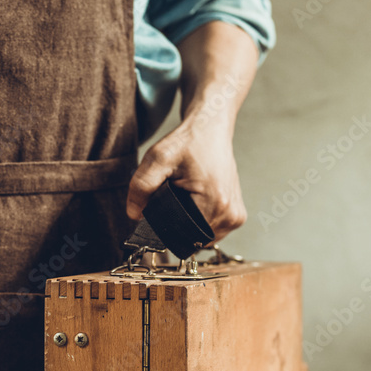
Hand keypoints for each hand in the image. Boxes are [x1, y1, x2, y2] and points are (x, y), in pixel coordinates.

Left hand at [126, 115, 246, 242]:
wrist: (210, 130)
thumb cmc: (188, 142)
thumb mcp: (157, 158)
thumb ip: (141, 186)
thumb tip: (133, 215)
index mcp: (215, 202)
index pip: (182, 236)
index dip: (164, 228)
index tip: (157, 210)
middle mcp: (230, 213)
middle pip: (192, 239)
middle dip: (176, 226)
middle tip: (172, 196)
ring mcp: (235, 216)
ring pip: (202, 238)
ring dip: (188, 224)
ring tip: (185, 196)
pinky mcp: (236, 215)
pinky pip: (212, 231)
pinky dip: (199, 221)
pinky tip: (195, 201)